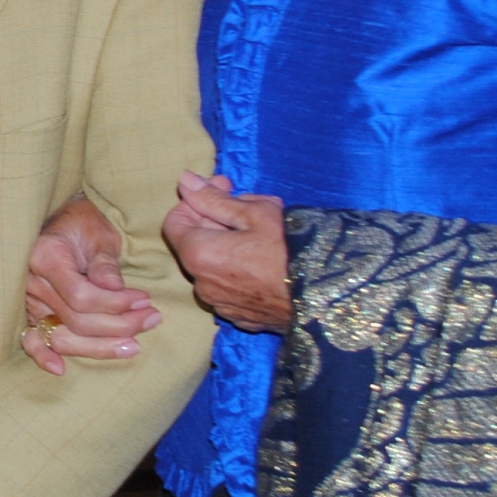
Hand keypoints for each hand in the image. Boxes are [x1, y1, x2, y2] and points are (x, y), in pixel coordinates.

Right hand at [22, 194, 162, 373]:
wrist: (65, 221)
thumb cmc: (85, 224)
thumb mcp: (100, 234)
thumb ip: (105, 263)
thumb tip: (115, 289)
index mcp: (46, 257)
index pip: (82, 296)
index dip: (116, 305)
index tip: (145, 300)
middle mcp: (31, 282)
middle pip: (75, 320)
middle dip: (119, 325)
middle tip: (152, 319)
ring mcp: (29, 301)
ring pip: (61, 336)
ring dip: (99, 347)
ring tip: (133, 346)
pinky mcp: (33, 313)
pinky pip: (32, 339)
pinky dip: (42, 356)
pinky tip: (60, 369)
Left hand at [164, 171, 293, 332]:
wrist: (323, 296)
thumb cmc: (289, 250)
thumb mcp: (253, 213)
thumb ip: (213, 198)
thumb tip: (184, 180)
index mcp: (198, 254)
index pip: (174, 223)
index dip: (194, 202)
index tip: (221, 189)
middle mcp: (201, 284)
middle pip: (196, 243)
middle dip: (215, 219)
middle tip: (247, 204)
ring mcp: (220, 304)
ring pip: (214, 265)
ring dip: (229, 245)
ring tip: (263, 232)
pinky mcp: (239, 316)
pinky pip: (230, 286)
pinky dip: (238, 270)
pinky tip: (266, 261)